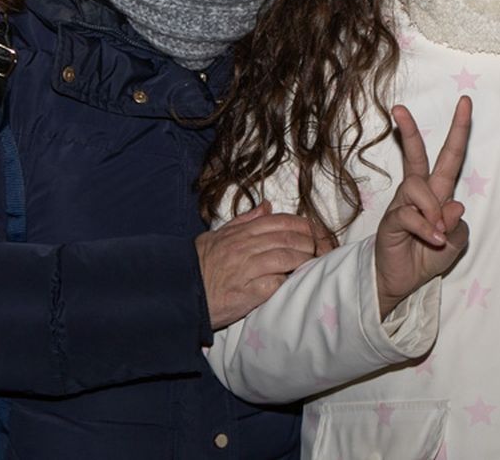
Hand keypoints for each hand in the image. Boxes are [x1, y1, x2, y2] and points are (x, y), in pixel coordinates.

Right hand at [196, 201, 322, 329]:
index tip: (313, 233)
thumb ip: (244, 220)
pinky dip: (289, 282)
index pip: (280, 221)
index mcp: (240, 232)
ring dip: (303, 261)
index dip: (302, 226)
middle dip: (310, 244)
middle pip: (288, 238)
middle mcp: (244, 247)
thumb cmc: (199, 265)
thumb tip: (267, 206)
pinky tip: (294, 283)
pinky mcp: (247, 293)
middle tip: (320, 251)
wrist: (180, 292)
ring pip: (286, 257)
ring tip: (311, 266)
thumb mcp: (218, 235)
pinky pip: (276, 284)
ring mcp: (246, 269)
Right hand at [375, 97, 472, 319]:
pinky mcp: (390, 220)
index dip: (458, 130)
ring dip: (433, 209)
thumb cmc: (428, 257)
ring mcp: (402, 205)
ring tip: (438, 234)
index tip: (465, 102)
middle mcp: (418, 192)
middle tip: (399, 109)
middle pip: (415, 155)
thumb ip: (458, 225)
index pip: (449, 156)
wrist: (402, 281)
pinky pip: (409, 214)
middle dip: (409, 130)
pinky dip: (425, 228)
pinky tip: (432, 240)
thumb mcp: (455, 244)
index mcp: (437, 192)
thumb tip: (455, 205)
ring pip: (418, 187)